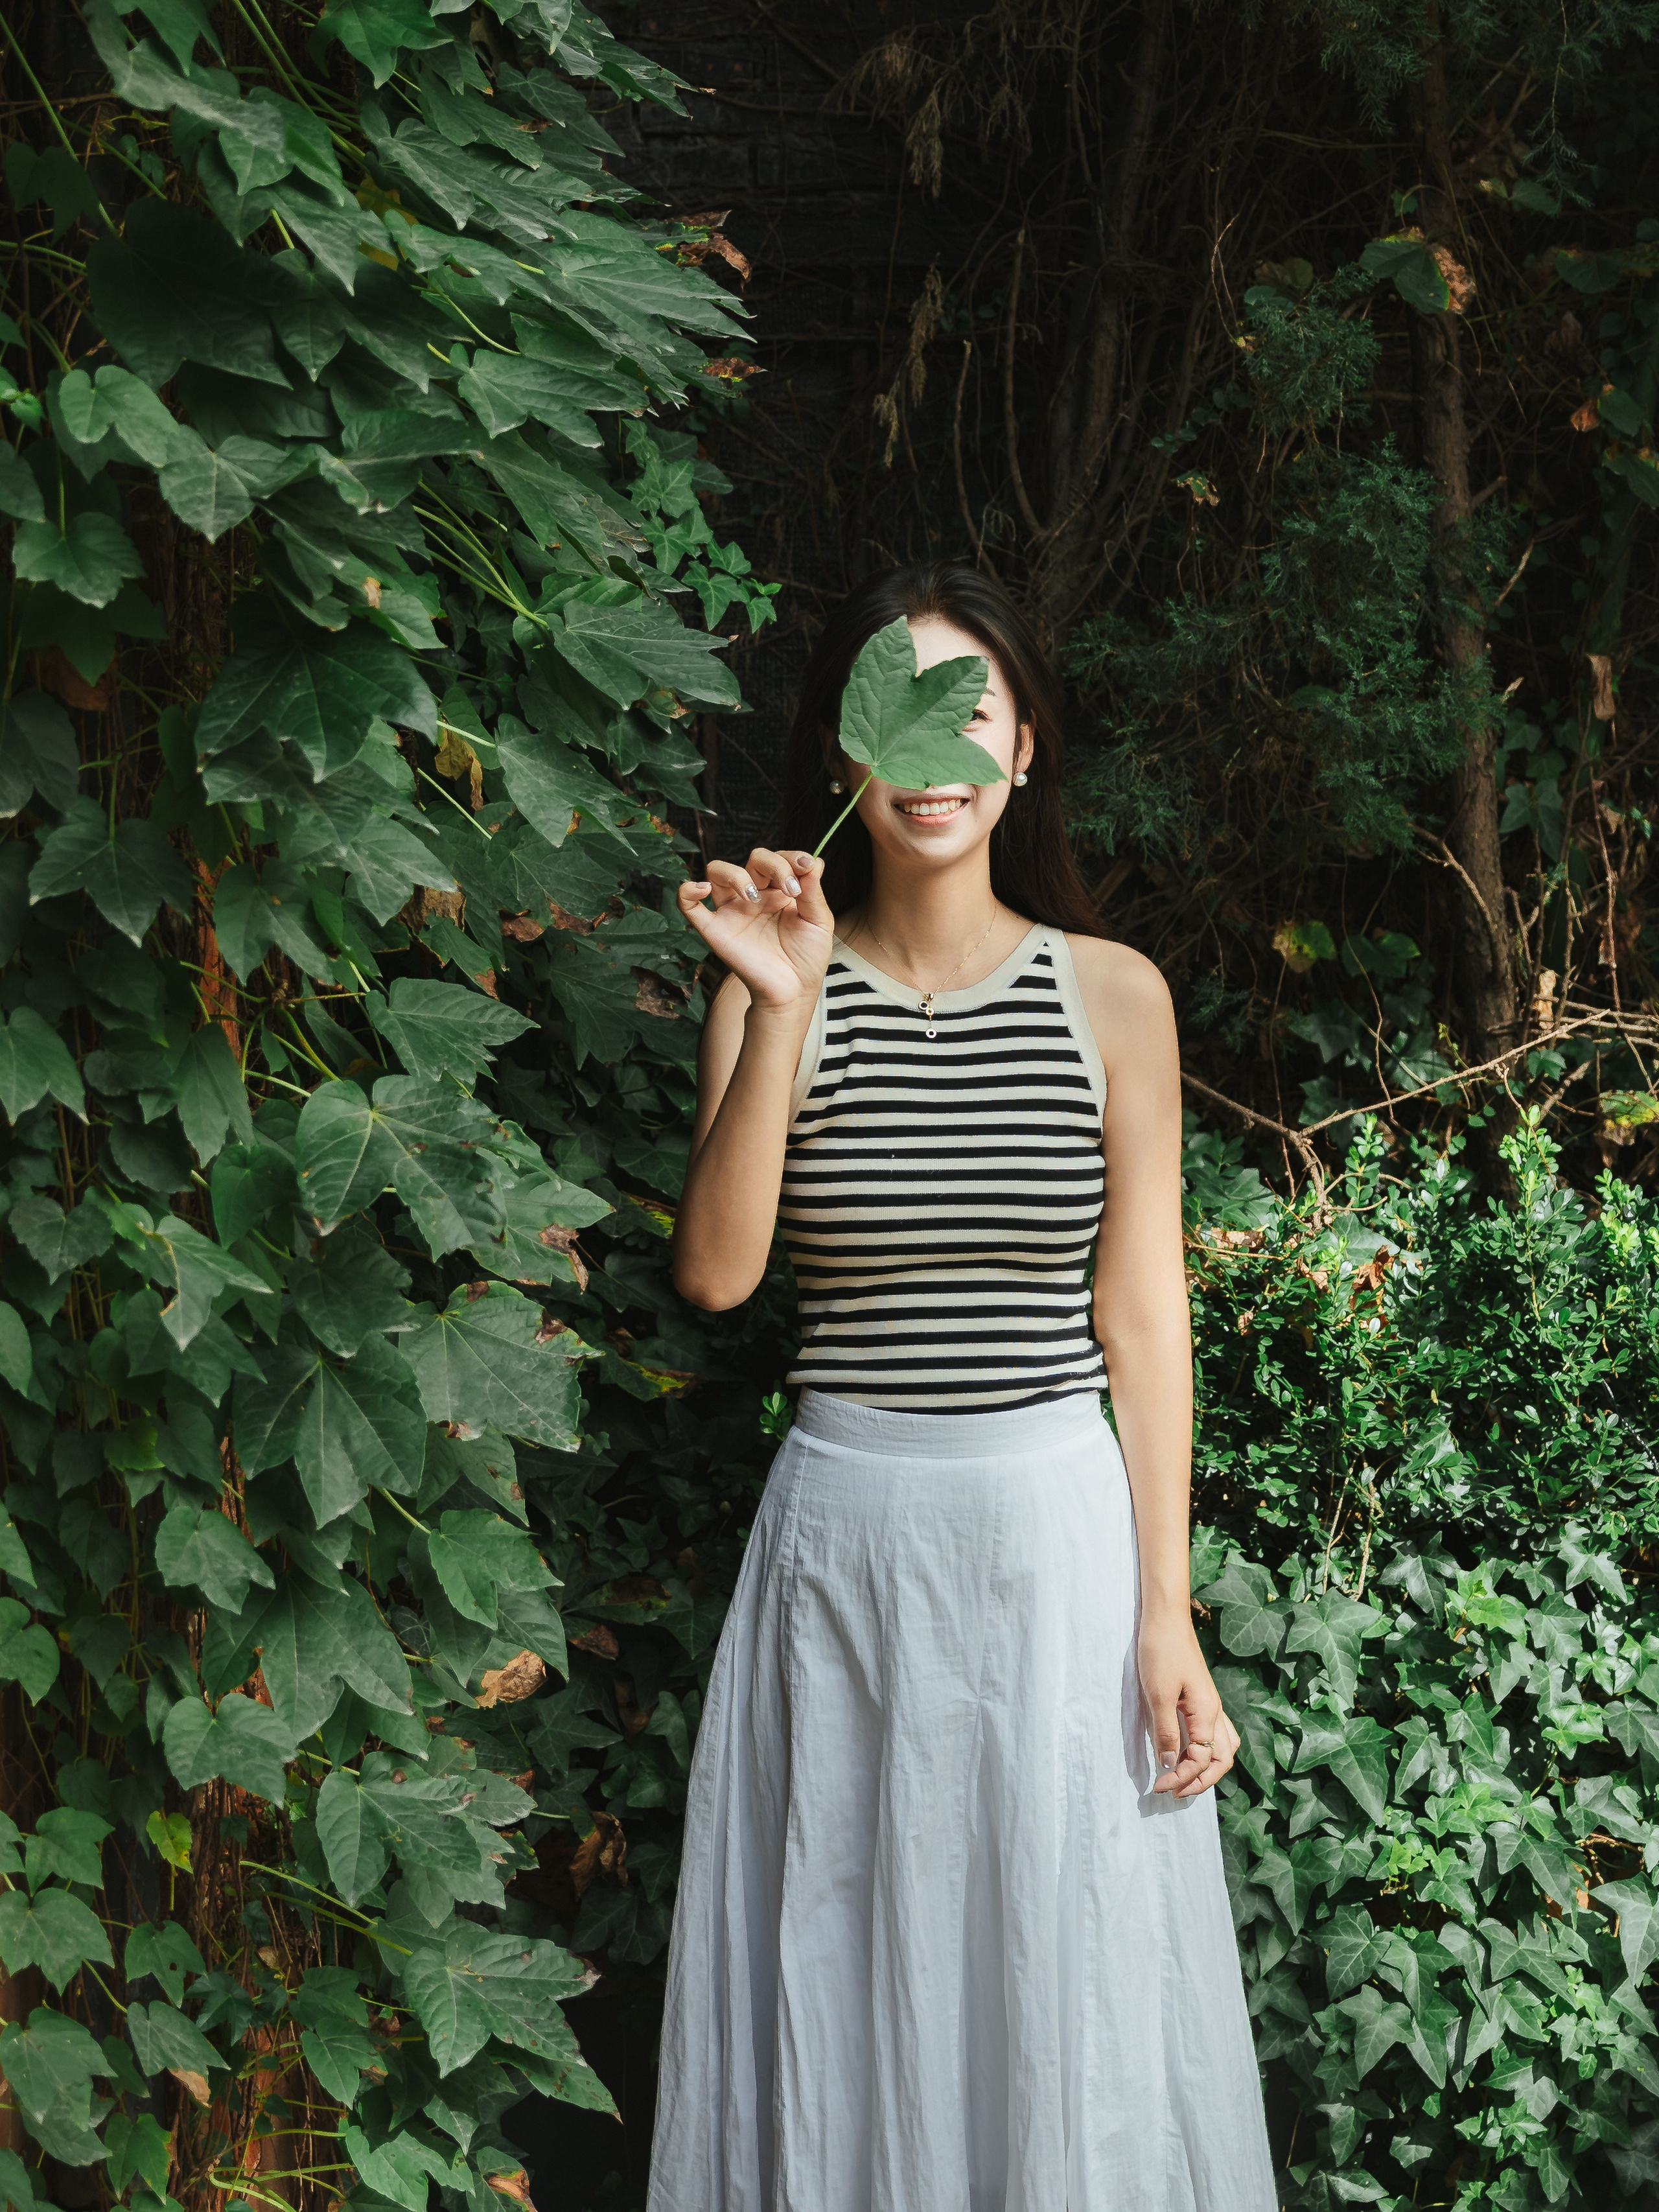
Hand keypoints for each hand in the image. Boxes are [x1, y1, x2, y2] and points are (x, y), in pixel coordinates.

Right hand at [677, 848, 834, 1013]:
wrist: (793, 992)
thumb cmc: (807, 958)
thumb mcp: (819, 922)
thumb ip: (813, 891)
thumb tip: (815, 861)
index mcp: (779, 890)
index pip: (779, 858)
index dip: (791, 857)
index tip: (806, 868)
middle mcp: (754, 895)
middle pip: (753, 858)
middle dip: (774, 865)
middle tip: (789, 890)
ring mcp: (732, 911)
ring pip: (717, 870)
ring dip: (736, 874)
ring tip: (755, 897)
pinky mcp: (714, 930)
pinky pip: (689, 905)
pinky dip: (687, 891)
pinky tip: (702, 889)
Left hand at [1140, 1616, 1239, 1797]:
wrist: (1165, 1618)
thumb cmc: (1161, 1651)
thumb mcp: (1158, 1694)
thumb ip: (1166, 1731)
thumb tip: (1170, 1764)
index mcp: (1207, 1713)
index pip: (1201, 1760)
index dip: (1181, 1778)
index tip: (1157, 1787)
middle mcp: (1215, 1711)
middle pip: (1222, 1759)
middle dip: (1201, 1781)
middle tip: (1173, 1791)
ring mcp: (1210, 1704)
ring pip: (1223, 1747)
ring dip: (1207, 1768)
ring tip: (1183, 1778)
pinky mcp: (1201, 1697)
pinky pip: (1214, 1733)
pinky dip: (1205, 1750)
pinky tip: (1186, 1751)